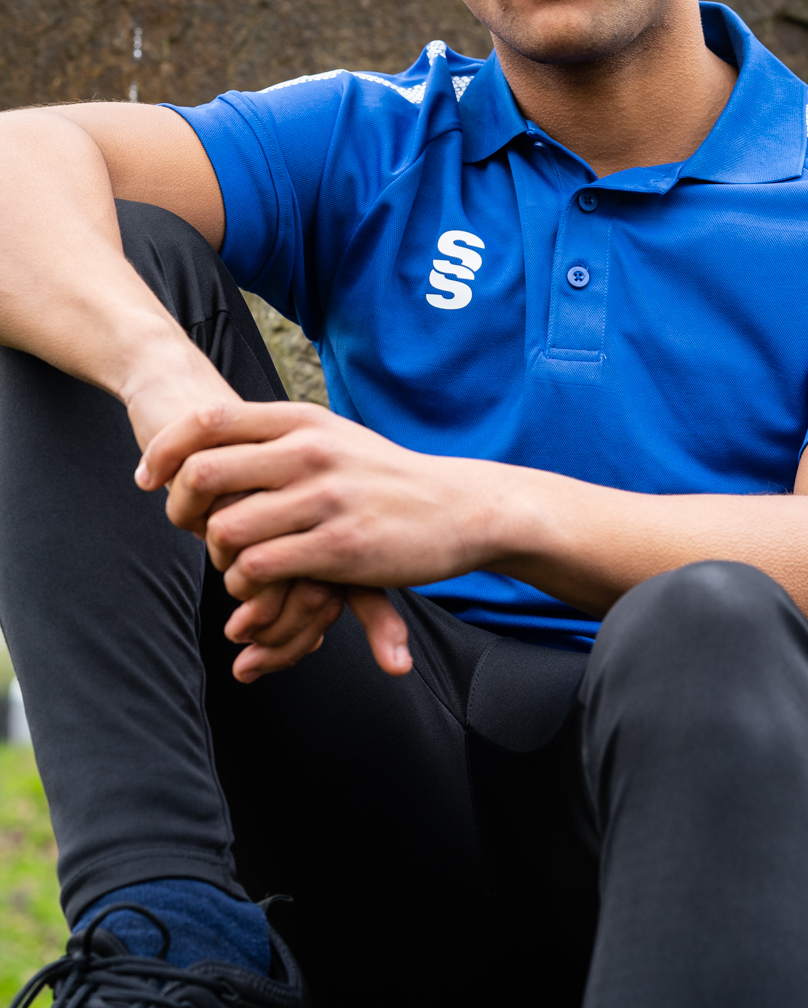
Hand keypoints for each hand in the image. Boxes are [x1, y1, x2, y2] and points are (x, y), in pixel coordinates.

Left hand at [136, 401, 508, 678]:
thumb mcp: (334, 436)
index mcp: (303, 420)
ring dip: (217, 555)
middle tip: (188, 527)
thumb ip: (282, 434)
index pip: (208, 421)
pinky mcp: (340, 548)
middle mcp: (310, 452)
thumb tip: (215, 435)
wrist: (460, 506)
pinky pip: (263, 567)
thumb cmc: (389, 476)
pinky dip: (247, 584)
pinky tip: (259, 587)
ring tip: (233, 564)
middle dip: (180, 506)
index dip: (164, 448)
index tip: (146, 476)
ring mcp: (325, 499)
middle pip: (205, 472)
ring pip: (228, 528)